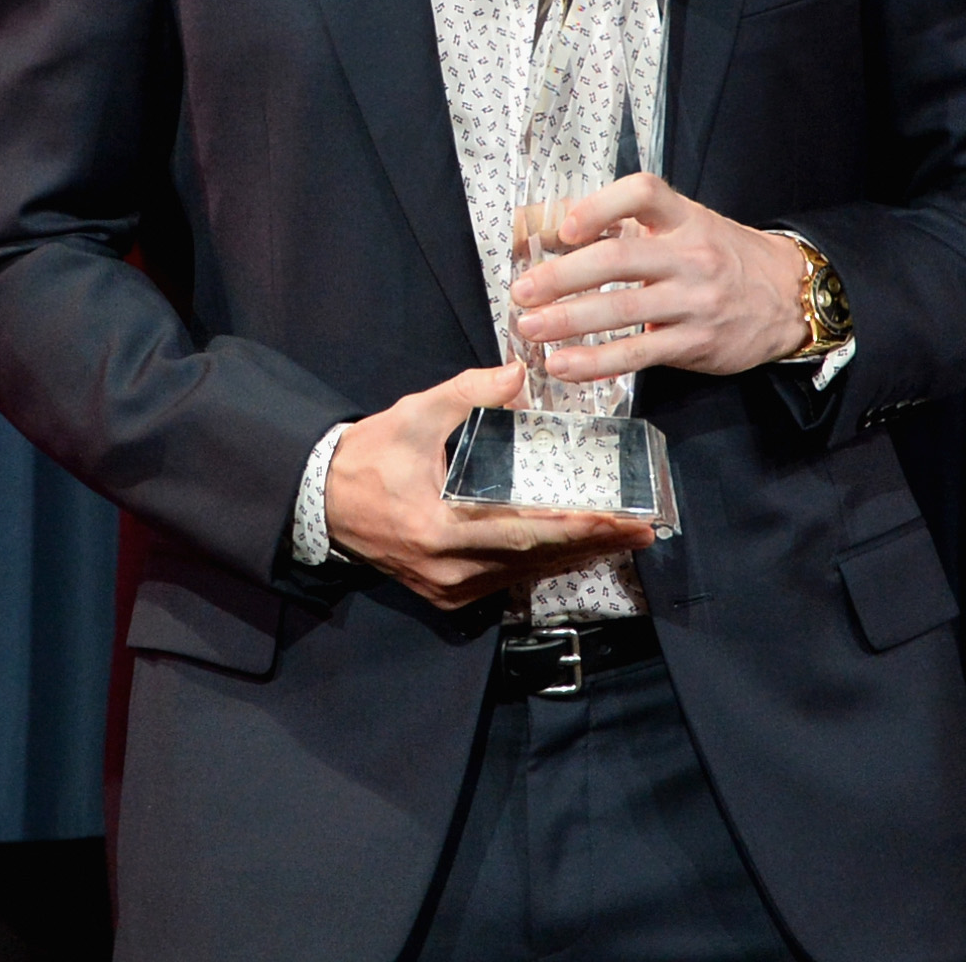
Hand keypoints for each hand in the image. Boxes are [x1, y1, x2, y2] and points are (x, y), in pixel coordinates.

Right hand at [324, 362, 655, 609]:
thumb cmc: (370, 454)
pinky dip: (542, 564)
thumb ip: (468, 391)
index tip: (619, 520)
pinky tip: (572, 550)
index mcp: (441, 530)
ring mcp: (448, 588)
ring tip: (621, 540)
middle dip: (593, 545)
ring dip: (574, 556)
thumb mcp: (415, 413)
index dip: (576, 527)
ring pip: (524, 575)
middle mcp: (449, 571)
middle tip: (644, 532)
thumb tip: (517, 372)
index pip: (525, 532)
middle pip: (535, 561)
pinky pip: (505, 580)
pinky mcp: (446, 593)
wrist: (321, 498)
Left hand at [510, 175, 808, 382]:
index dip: (599, 206)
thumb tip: (543, 222)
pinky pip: (637, 354)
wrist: (786, 295)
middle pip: (620, 258)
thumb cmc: (720, 255)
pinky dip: (595, 362)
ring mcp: (695, 300)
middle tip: (522, 289)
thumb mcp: (682, 226)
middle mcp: (691, 254)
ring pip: (623, 309)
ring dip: (569, 320)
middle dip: (563, 275)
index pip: (643, 193)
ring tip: (530, 327)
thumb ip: (623, 223)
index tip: (565, 228)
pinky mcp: (695, 343)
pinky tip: (564, 365)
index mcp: (683, 217)